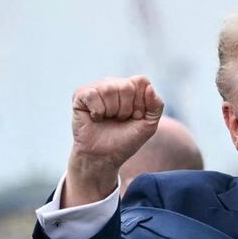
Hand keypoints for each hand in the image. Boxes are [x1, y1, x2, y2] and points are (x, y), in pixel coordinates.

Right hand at [63, 75, 164, 207]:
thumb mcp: (148, 125)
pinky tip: (95, 118)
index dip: (140, 103)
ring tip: (108, 119)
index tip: (135, 117)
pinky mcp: (81, 95)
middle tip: (120, 120)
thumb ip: (156, 105)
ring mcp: (97, 87)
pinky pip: (93, 95)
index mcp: (131, 87)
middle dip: (126, 109)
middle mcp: (113, 83)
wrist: (104, 157)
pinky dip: (97, 112)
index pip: (141, 81)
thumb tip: (149, 87)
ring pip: (109, 89)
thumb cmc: (125, 140)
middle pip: (126, 86)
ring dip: (111, 111)